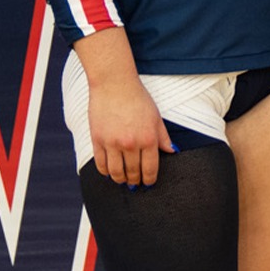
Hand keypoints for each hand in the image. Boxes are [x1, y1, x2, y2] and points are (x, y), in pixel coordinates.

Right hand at [75, 29, 174, 185]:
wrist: (114, 85)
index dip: (149, 179)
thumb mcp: (156, 117)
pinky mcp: (96, 140)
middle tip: (135, 185)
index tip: (148, 184)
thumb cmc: (138, 99)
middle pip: (132, 172)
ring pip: (115, 172)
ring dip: (120, 180)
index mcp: (148, 139)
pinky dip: (105, 171)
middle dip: (135, 181)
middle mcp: (131, 144)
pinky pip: (100, 163)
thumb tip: (172, 151)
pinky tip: (109, 172)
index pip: (150, 168)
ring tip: (123, 181)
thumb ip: (163, 137)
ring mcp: (112, 143)